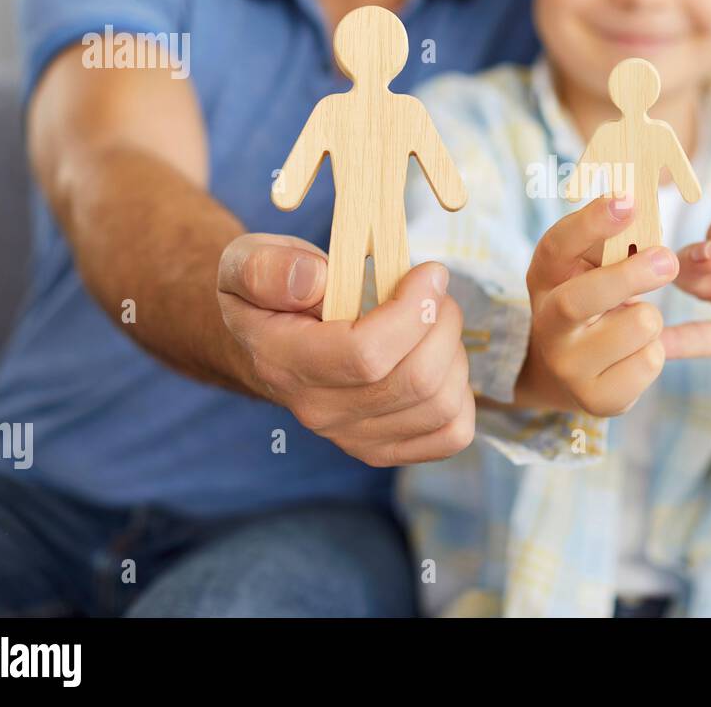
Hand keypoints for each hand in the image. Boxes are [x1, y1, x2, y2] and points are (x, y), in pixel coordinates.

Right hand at [216, 233, 473, 466]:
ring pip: (440, 405)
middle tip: (434, 290)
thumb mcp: (249, 262)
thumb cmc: (272, 292)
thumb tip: (313, 279)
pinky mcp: (385, 448)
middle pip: (414, 381)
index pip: (366, 355)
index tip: (429, 273)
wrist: (270, 340)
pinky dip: (461, 393)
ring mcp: (353, 437)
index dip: (414, 311)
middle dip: (442, 323)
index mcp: (285, 361)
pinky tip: (439, 360)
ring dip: (453, 352)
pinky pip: (449, 434)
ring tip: (435, 320)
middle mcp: (319, 411)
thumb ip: (269, 267)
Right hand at [516, 194, 679, 415]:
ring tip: (634, 322)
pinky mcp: (598, 400)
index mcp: (545, 277)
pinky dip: (654, 352)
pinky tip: (633, 353)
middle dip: (629, 276)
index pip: (558, 246)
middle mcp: (547, 323)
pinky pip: (650, 362)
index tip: (627, 202)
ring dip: (650, 317)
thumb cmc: (591, 301)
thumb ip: (611, 241)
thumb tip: (641, 208)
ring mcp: (569, 367)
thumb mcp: (588, 267)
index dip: (591, 222)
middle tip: (668, 260)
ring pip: (637, 326)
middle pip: (583, 299)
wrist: (565, 373)